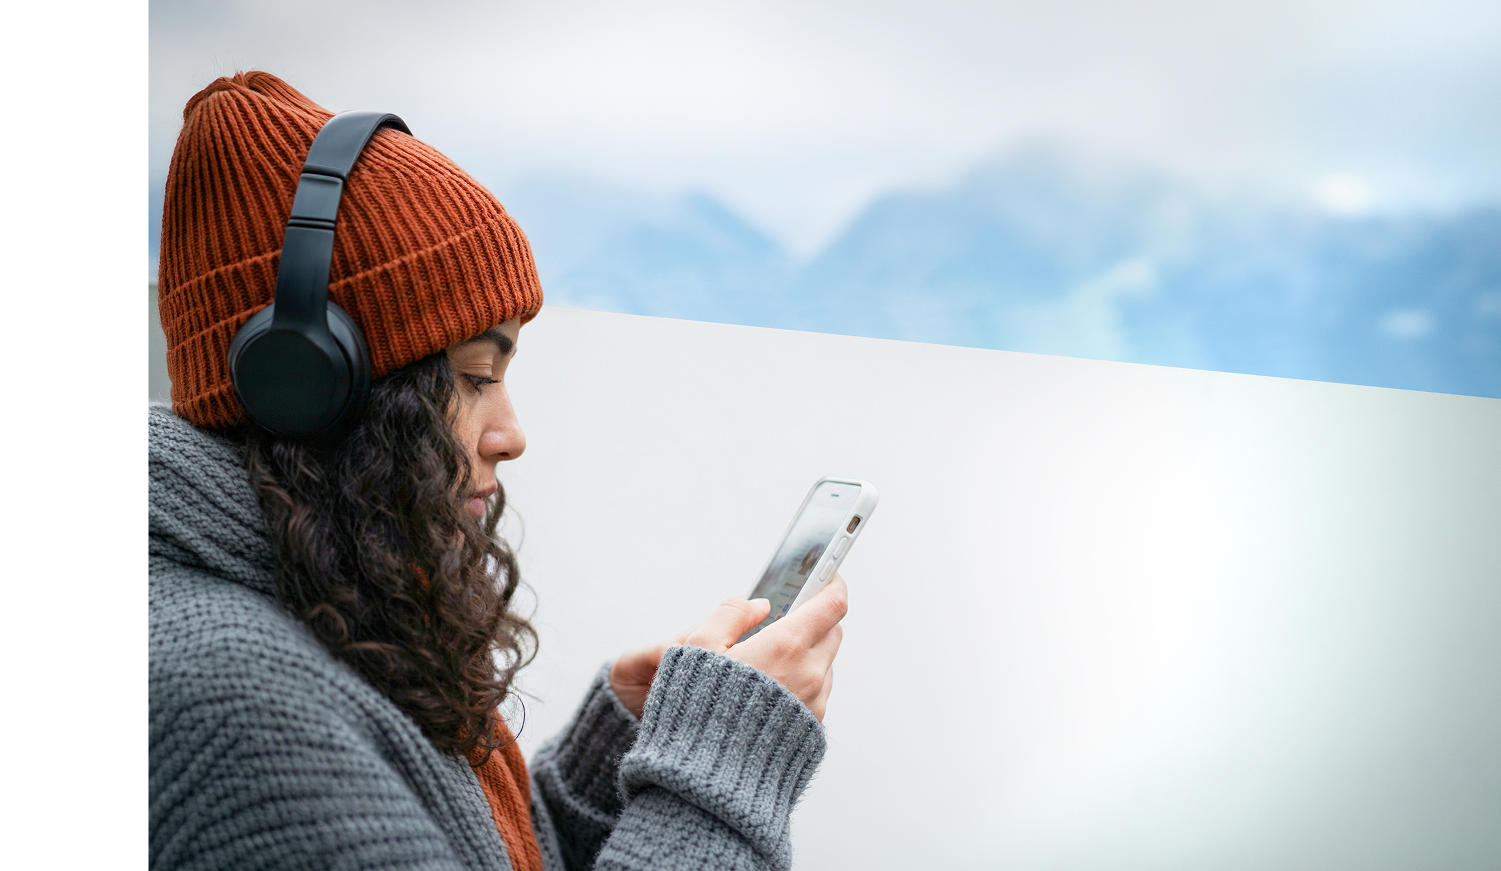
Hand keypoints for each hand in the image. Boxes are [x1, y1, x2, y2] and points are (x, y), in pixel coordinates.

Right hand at [610, 575, 847, 721]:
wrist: (711, 774)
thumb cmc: (700, 708)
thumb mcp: (697, 646)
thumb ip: (730, 614)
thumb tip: (757, 605)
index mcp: (787, 645)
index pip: (832, 602)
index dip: (832, 582)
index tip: (827, 575)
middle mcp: (811, 673)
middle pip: (833, 631)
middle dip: (815, 619)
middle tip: (786, 620)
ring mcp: (815, 702)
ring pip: (825, 663)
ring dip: (807, 654)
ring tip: (768, 664)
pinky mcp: (812, 728)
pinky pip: (817, 693)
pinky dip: (802, 684)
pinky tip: (770, 693)